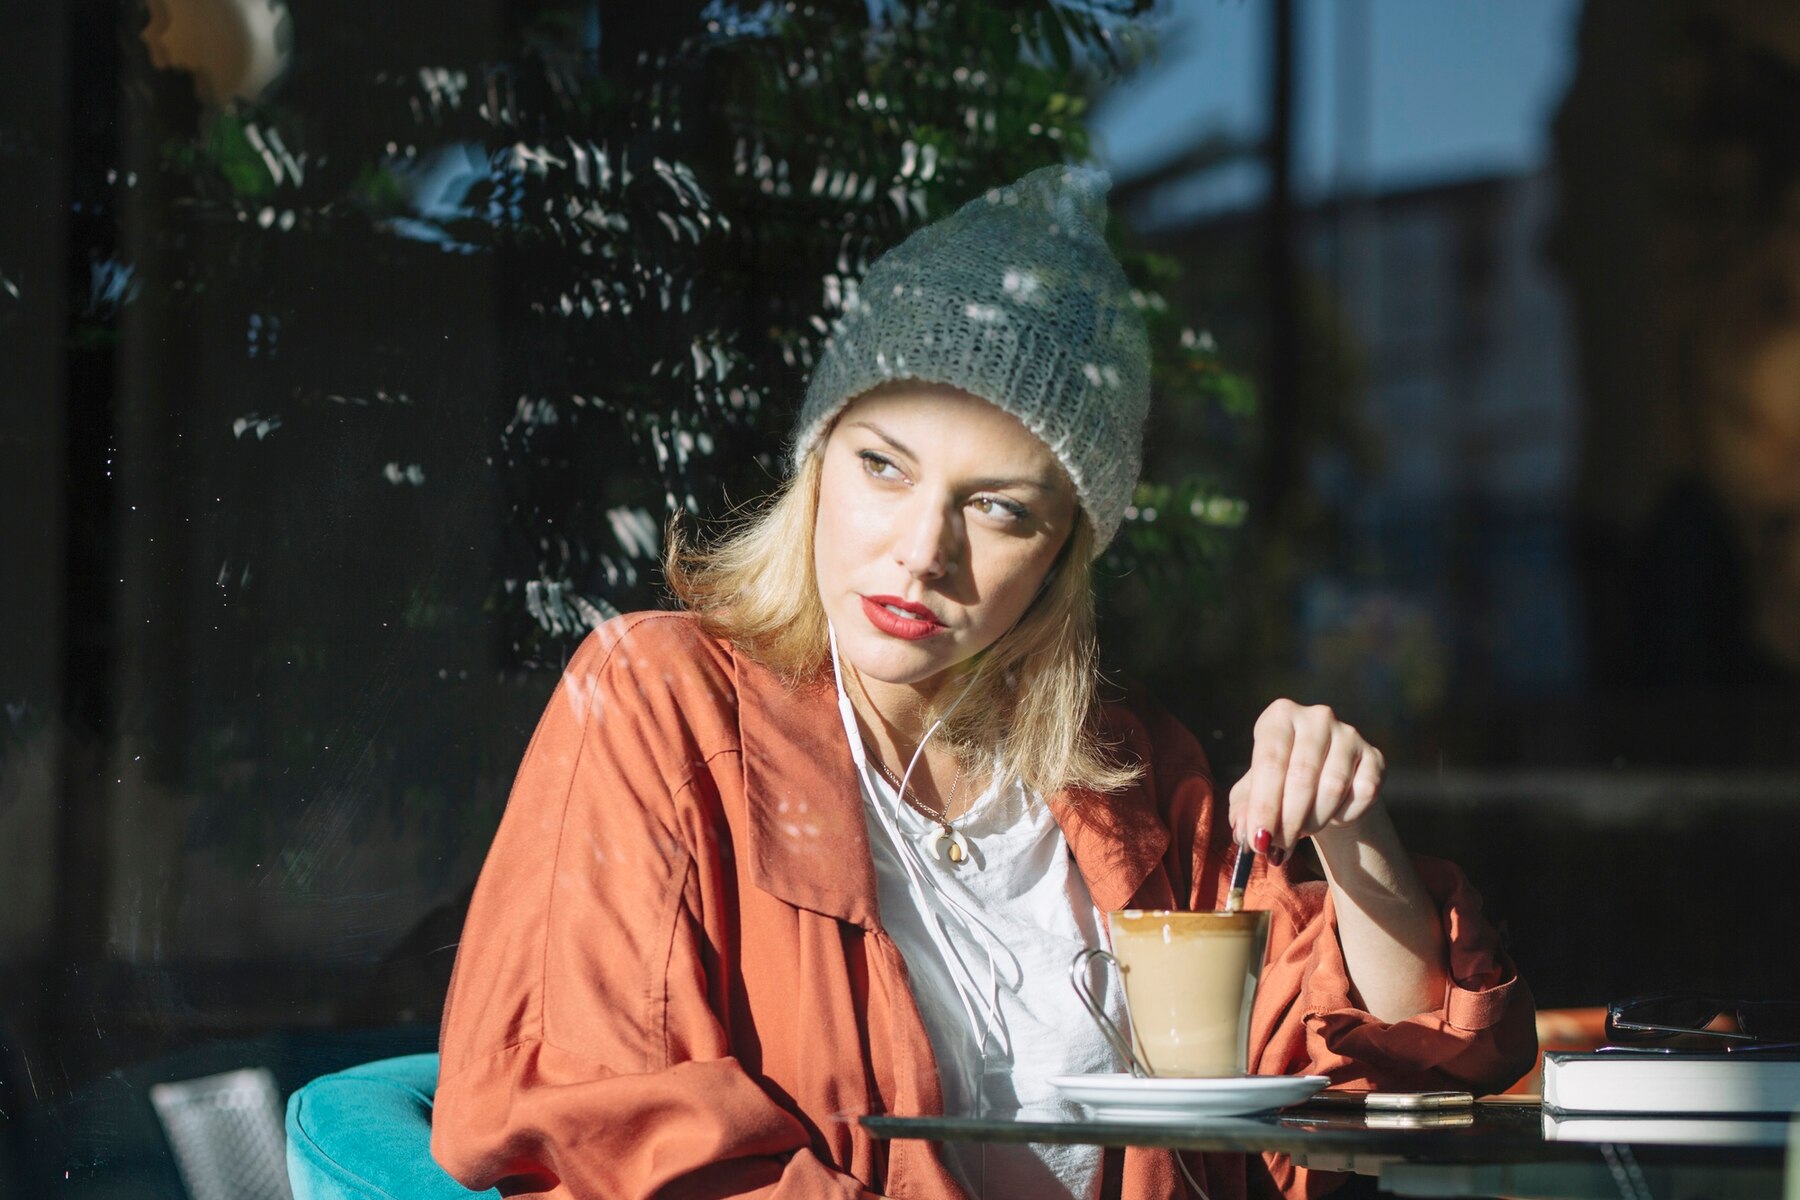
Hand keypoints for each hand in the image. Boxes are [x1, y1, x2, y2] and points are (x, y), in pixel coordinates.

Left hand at [1227, 699, 1385, 863]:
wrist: (1324, 782)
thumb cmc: (1280, 784)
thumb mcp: (1253, 792)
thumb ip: (1243, 810)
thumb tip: (1243, 833)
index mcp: (1280, 716)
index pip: (1269, 762)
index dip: (1263, 805)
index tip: (1258, 841)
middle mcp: (1316, 718)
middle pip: (1301, 777)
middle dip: (1287, 821)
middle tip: (1277, 850)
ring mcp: (1349, 735)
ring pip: (1332, 788)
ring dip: (1314, 820)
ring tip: (1302, 831)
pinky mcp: (1375, 757)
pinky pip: (1362, 794)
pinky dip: (1345, 815)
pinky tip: (1333, 815)